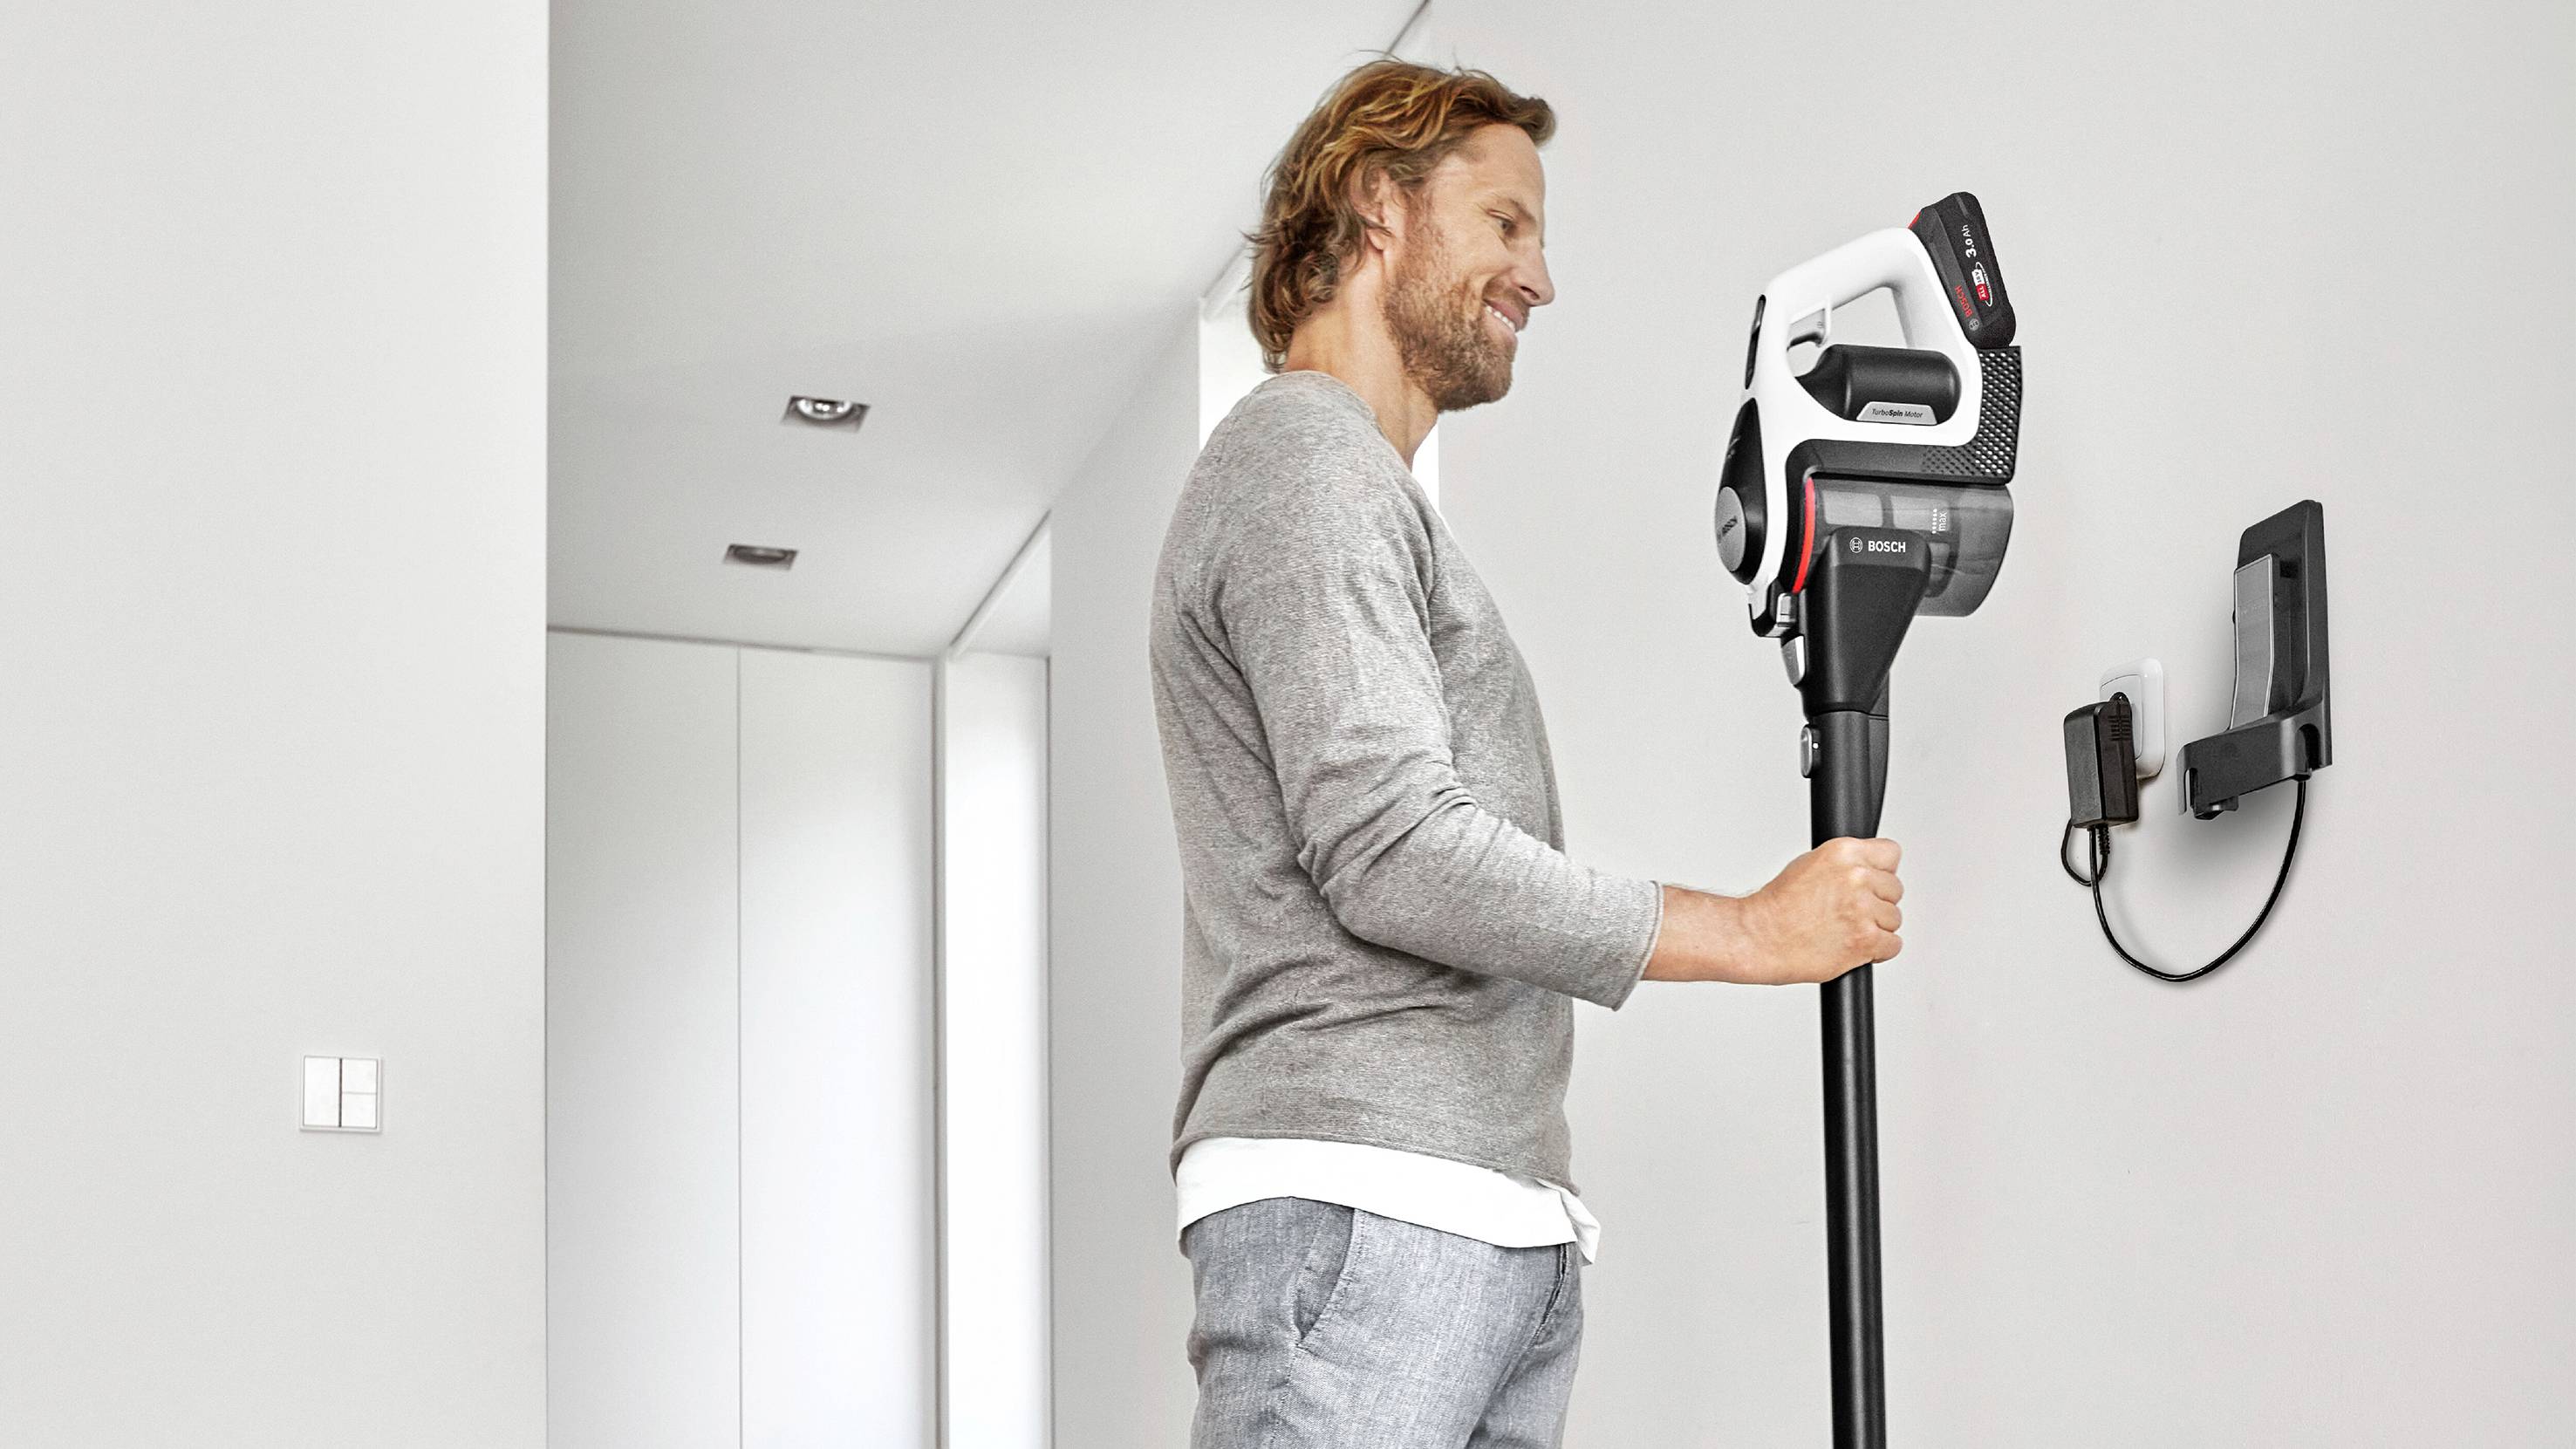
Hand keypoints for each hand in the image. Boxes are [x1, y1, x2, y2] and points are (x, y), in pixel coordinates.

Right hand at [1742, 837, 1903, 983]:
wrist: (1758, 937)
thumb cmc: (1777, 906)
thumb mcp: (1808, 864)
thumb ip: (1844, 864)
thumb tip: (1869, 871)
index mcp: (1844, 852)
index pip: (1891, 854)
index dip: (1881, 871)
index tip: (1872, 883)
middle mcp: (1856, 877)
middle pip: (1895, 889)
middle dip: (1877, 902)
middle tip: (1850, 911)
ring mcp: (1862, 909)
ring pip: (1894, 919)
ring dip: (1876, 928)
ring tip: (1846, 930)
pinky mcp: (1865, 939)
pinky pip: (1893, 945)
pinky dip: (1878, 951)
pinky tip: (1854, 946)